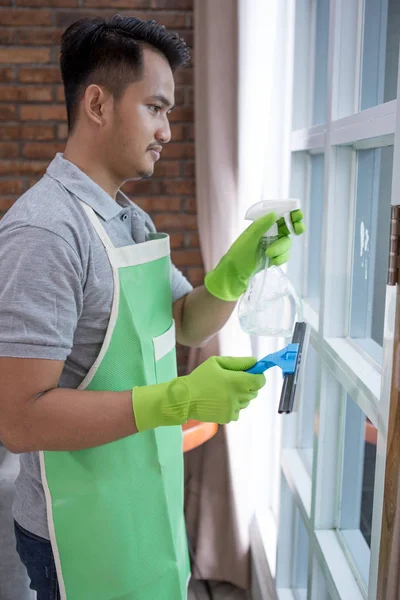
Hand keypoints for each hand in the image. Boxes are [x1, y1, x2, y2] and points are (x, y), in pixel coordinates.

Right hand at [132, 356, 265, 430]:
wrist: (184, 398)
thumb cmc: (200, 377)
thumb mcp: (216, 362)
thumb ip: (238, 362)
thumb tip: (255, 362)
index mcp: (236, 381)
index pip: (260, 380)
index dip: (258, 376)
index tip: (252, 373)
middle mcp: (237, 396)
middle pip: (254, 391)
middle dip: (248, 385)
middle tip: (234, 381)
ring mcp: (233, 408)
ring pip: (246, 401)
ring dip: (240, 396)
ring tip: (223, 391)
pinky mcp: (228, 417)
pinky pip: (237, 410)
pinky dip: (232, 406)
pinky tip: (219, 400)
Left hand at [204, 210, 304, 300]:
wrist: (235, 275)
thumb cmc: (239, 254)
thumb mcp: (249, 238)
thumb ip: (261, 226)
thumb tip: (274, 214)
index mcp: (262, 225)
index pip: (279, 214)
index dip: (290, 212)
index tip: (297, 214)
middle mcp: (269, 233)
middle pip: (289, 227)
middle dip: (296, 227)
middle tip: (298, 229)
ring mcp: (273, 245)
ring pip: (287, 243)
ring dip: (281, 248)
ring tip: (269, 254)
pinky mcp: (275, 257)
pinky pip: (285, 255)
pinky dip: (281, 258)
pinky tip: (273, 261)